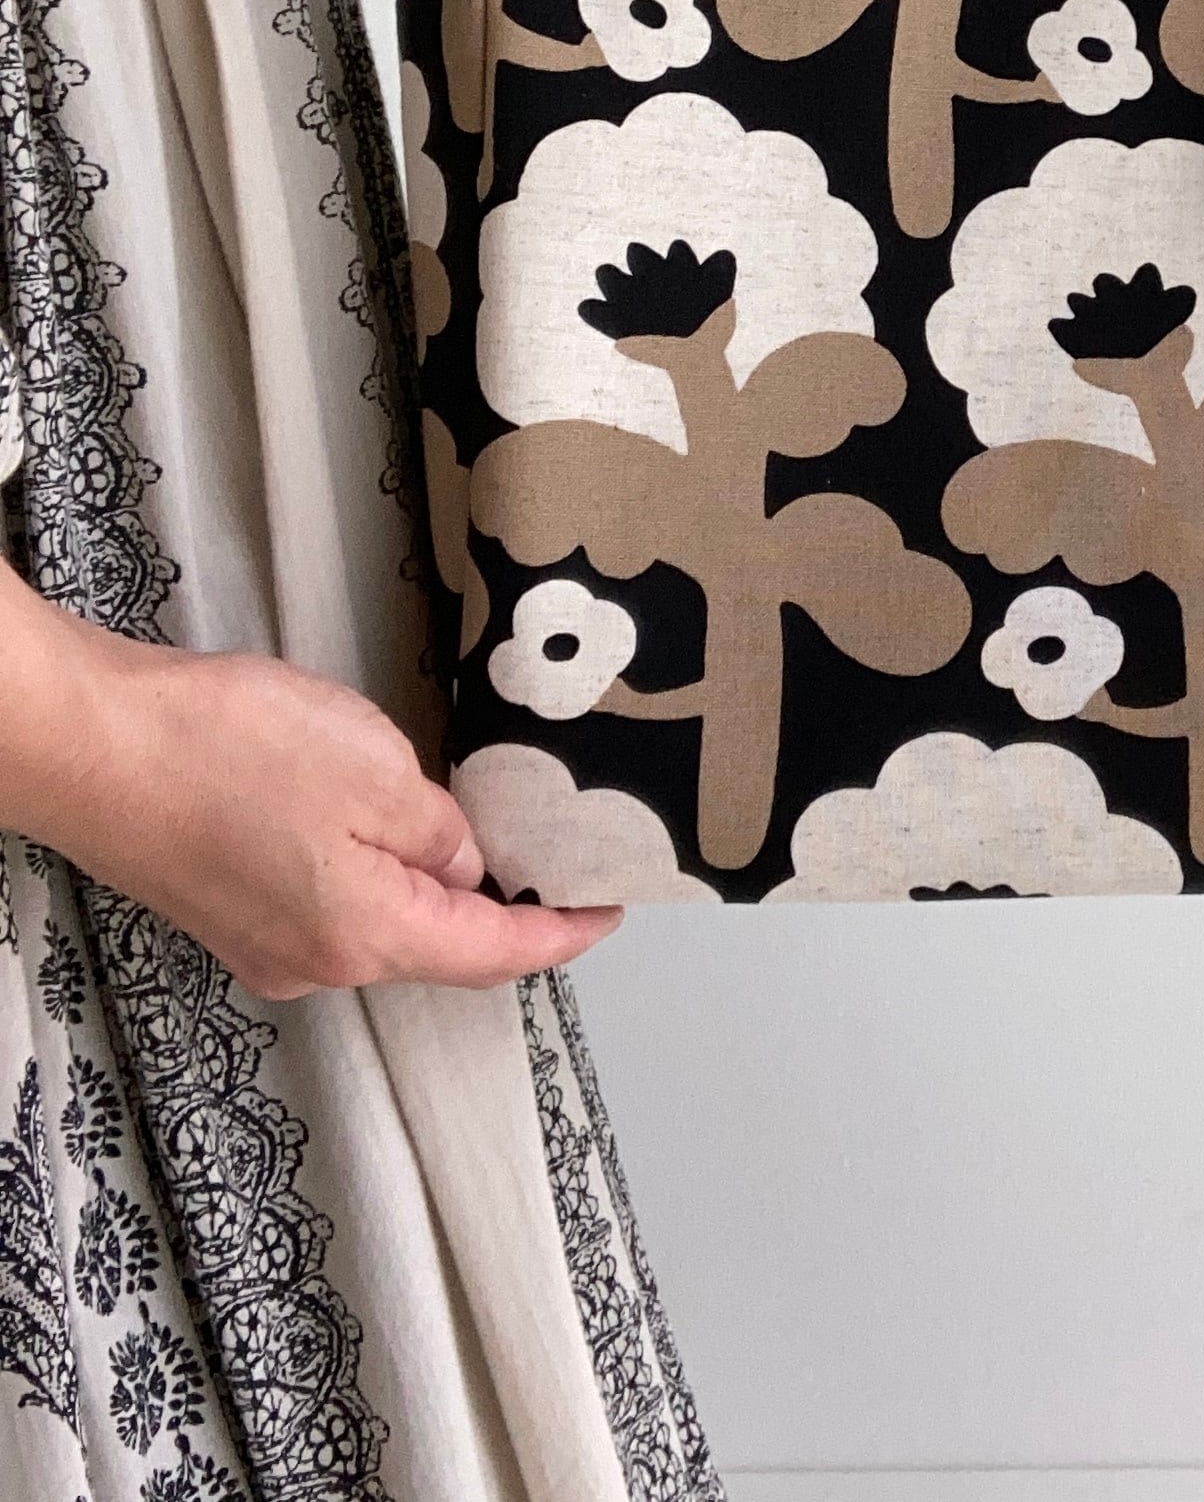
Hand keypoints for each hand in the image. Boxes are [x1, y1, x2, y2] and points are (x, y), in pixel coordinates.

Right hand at [0, 574, 615, 998]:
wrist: (91, 748)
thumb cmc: (227, 752)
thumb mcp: (376, 770)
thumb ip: (440, 829)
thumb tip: (464, 868)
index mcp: (369, 935)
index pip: (492, 954)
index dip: (558, 935)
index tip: (606, 911)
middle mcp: (317, 962)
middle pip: (435, 943)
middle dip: (495, 903)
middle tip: (548, 853)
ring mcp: (264, 941)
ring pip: (378, 917)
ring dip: (424, 875)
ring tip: (463, 813)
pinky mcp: (227, 907)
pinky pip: (326, 897)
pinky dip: (368, 864)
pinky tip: (370, 811)